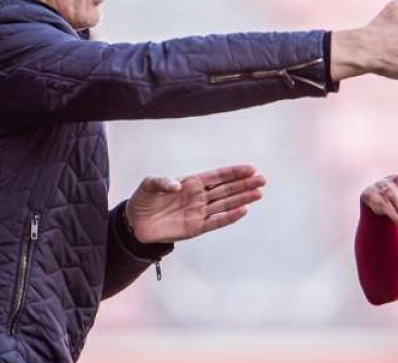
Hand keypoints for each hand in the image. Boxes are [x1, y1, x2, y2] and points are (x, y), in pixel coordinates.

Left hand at [125, 164, 265, 243]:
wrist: (135, 223)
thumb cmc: (143, 199)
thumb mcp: (149, 185)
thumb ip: (161, 182)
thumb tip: (177, 186)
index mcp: (191, 182)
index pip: (217, 176)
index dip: (233, 172)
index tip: (250, 168)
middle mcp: (199, 197)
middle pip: (226, 189)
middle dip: (244, 184)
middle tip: (262, 179)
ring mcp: (199, 212)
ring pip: (225, 204)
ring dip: (242, 199)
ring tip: (258, 193)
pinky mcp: (195, 228)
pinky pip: (216, 222)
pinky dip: (229, 217)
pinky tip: (243, 210)